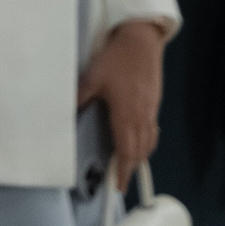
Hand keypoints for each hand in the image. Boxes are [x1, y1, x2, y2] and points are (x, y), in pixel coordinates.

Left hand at [79, 19, 164, 189]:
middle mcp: (141, 116)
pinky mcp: (154, 101)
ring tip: (130, 163)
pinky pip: (152, 129)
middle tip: (122, 179)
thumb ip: (80, 97)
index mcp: (126, 115)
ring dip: (140, 155)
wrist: (142, 39)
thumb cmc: (118, 58)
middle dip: (132, 168)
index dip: (124, 172)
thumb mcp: (93, 77)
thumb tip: (70, 113)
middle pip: (140, 151)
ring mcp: (150, 109)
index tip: (120, 186)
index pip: (126, 152)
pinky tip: (139, 137)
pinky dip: (147, 141)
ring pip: (149, 141)